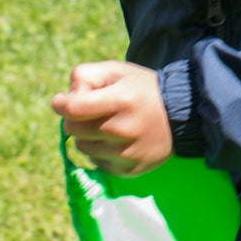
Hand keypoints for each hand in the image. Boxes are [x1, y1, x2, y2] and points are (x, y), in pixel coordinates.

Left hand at [52, 60, 173, 176]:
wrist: (179, 115)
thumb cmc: (141, 89)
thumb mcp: (116, 70)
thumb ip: (86, 75)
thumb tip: (65, 101)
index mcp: (121, 100)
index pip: (74, 109)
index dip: (61, 103)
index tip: (61, 101)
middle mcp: (123, 130)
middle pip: (73, 129)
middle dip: (75, 118)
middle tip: (92, 110)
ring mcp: (126, 154)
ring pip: (82, 147)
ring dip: (87, 135)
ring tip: (107, 125)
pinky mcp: (128, 170)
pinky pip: (96, 162)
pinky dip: (100, 151)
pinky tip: (117, 140)